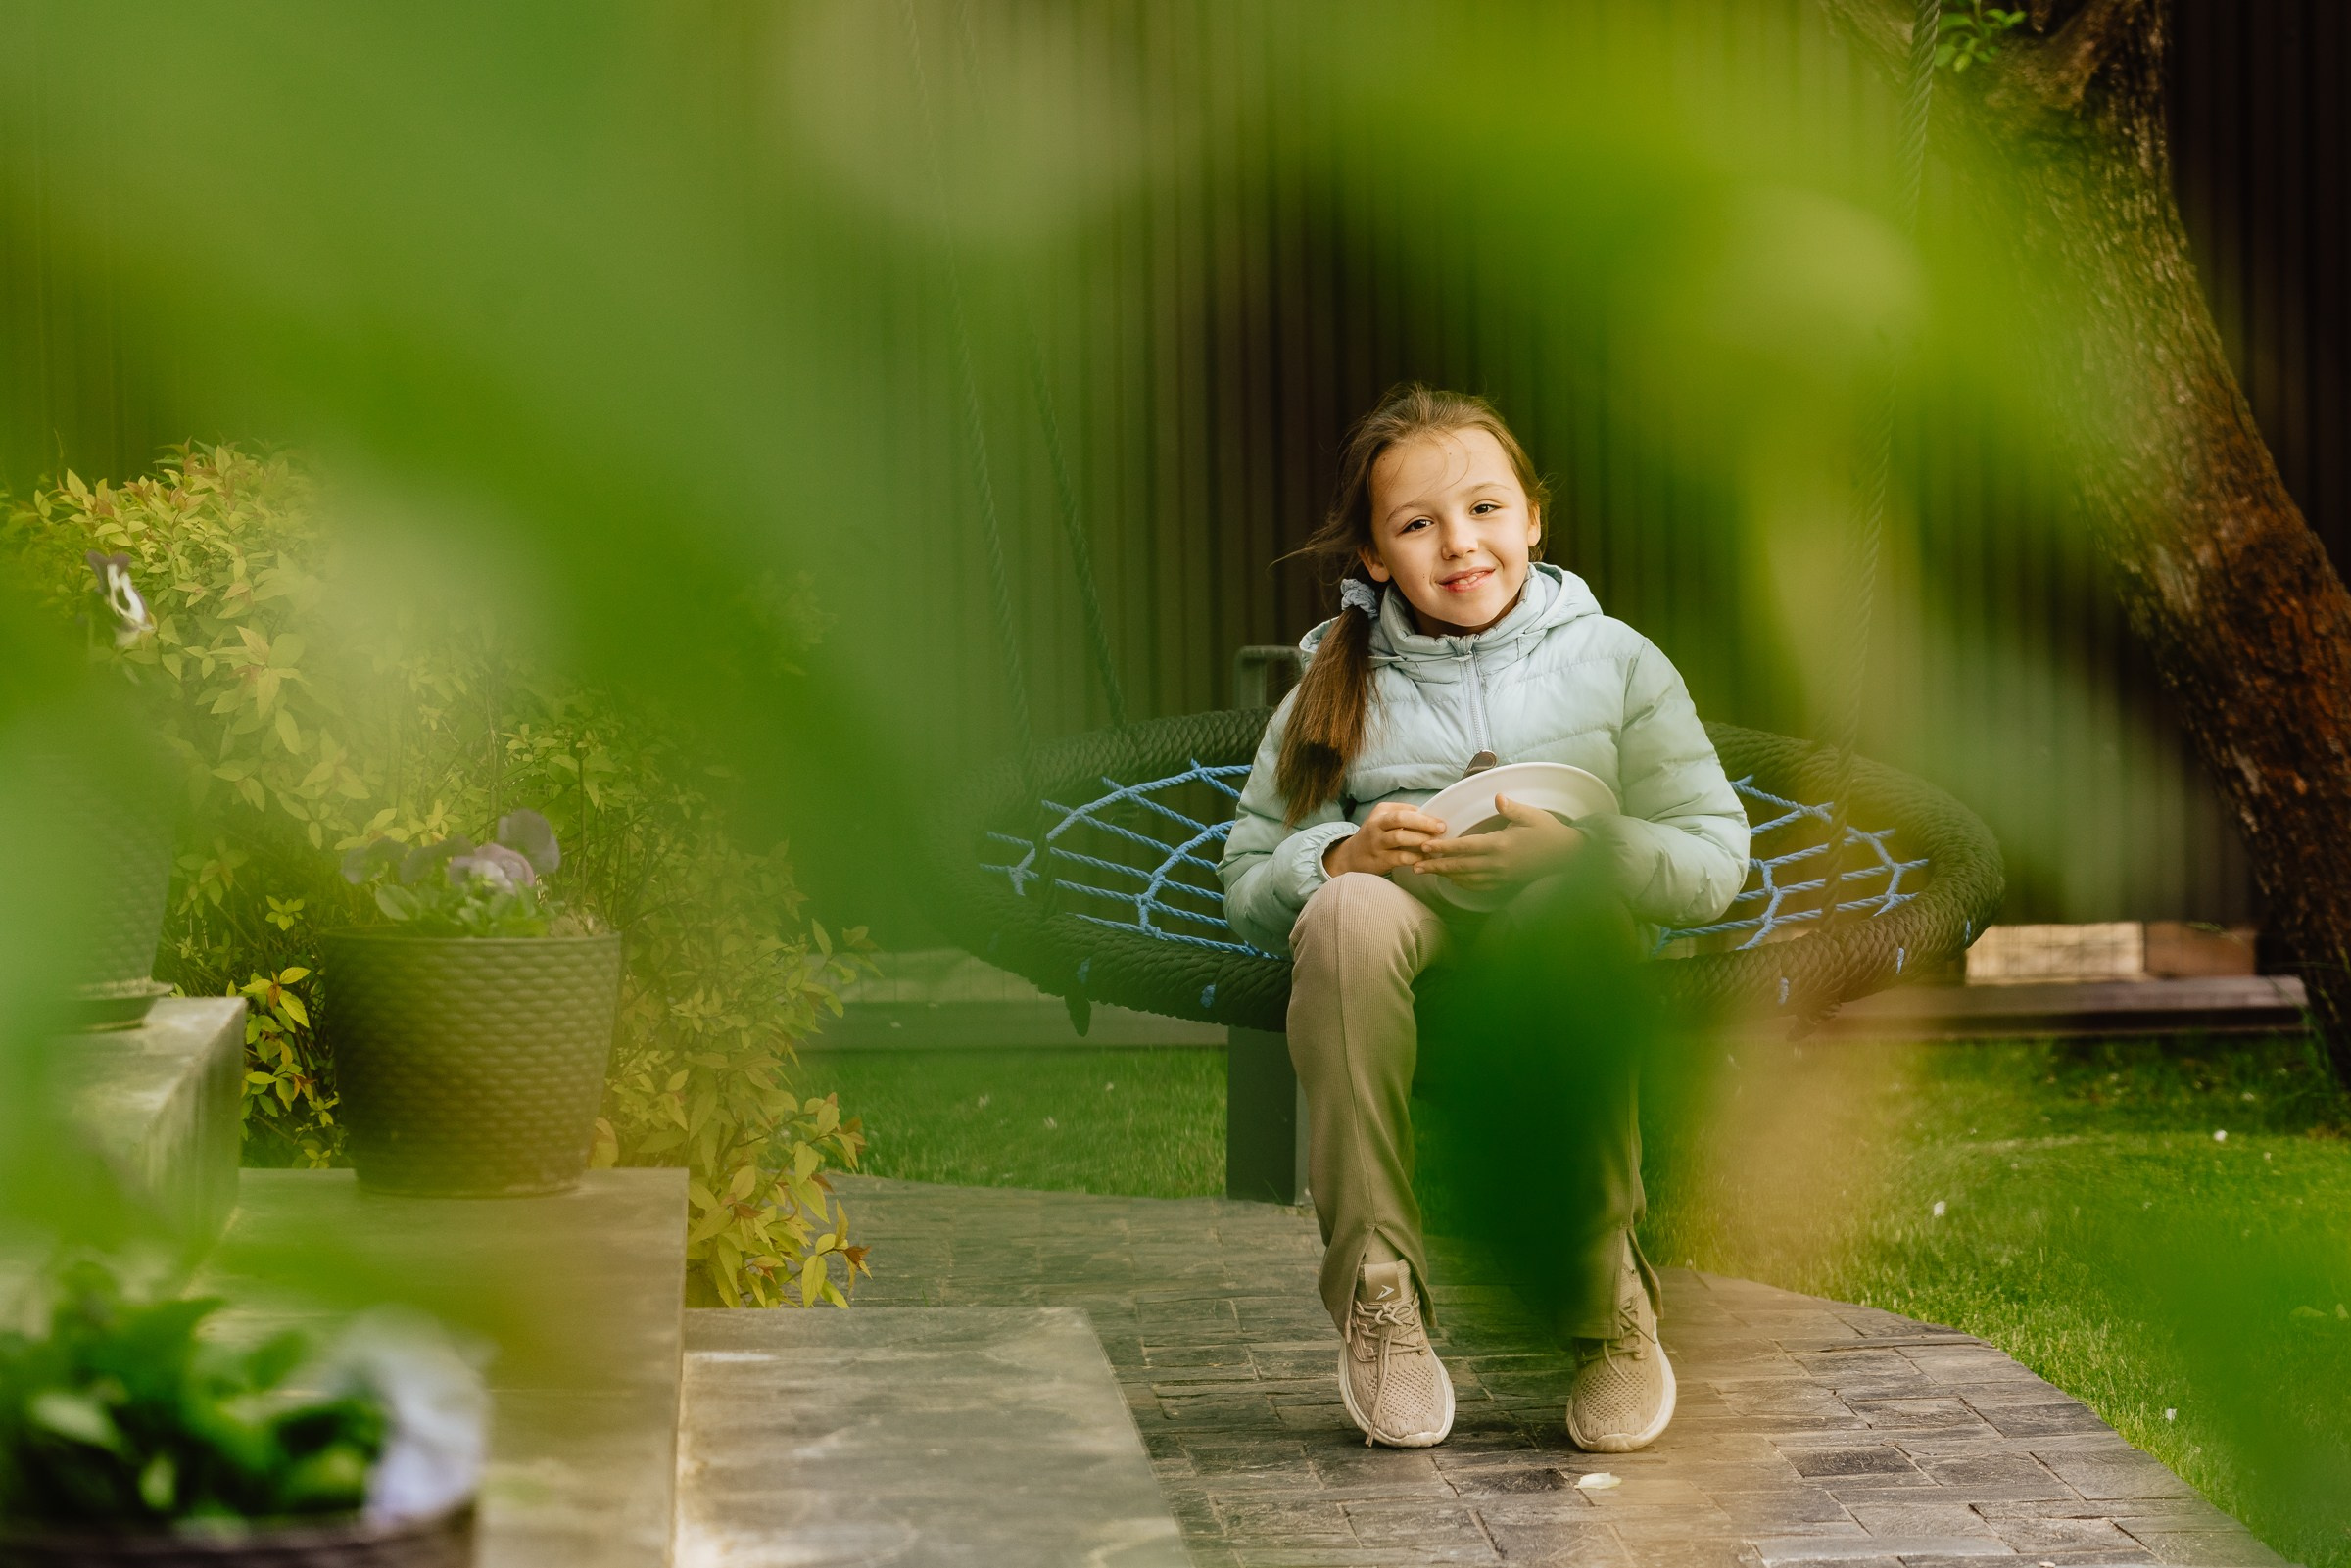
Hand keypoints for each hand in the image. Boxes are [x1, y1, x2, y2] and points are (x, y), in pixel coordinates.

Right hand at [1323, 801, 1449, 877]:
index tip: (1442, 822)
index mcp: (1382, 811)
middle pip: (1401, 818)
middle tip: (1442, 829)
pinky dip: (1415, 858)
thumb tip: (1433, 819)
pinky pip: (1400, 857)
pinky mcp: (1379, 859)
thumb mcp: (1385, 821)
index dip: (1426, 815)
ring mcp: (1376, 842)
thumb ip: (1405, 817)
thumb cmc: (1376, 837)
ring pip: (1400, 837)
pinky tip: (1425, 859)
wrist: (1351, 857)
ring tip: (1435, 845)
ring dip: (1420, 841)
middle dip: (1424, 823)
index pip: (1407, 809)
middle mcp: (1376, 824)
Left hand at [1412, 795, 1583, 893]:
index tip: (1424, 846)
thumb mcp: (1532, 815)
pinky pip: (1479, 886)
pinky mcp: (1506, 883)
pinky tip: (1453, 880)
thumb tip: (1497, 797)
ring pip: (1466, 878)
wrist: (1568, 856)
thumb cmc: (1549, 832)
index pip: (1464, 847)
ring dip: (1445, 875)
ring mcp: (1501, 876)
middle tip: (1414, 865)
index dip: (1442, 848)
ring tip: (1428, 871)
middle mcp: (1498, 864)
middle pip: (1459, 866)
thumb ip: (1512, 808)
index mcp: (1501, 845)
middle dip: (1435, 866)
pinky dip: (1463, 883)